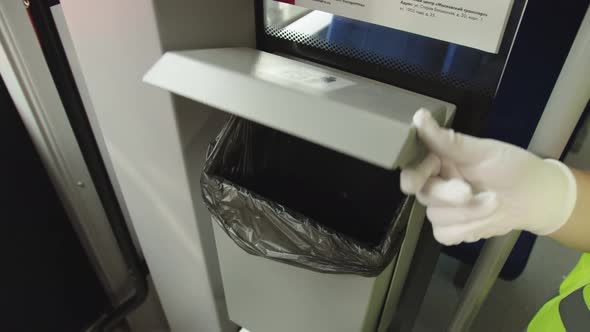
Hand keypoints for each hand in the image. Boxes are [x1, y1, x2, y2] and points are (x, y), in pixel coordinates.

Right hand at [400, 109, 576, 245]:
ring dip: (467, 213)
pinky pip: (444, 234)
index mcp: (439, 160)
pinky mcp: (451, 229)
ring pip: (435, 216)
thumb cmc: (511, 168)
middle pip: (424, 194)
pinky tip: (482, 220)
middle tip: (470, 192)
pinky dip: (465, 229)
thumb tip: (419, 117)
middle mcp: (436, 182)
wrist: (537, 198)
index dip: (414, 174)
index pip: (413, 167)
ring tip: (493, 202)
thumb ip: (448, 141)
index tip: (415, 181)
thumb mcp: (483, 152)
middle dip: (449, 196)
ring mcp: (441, 208)